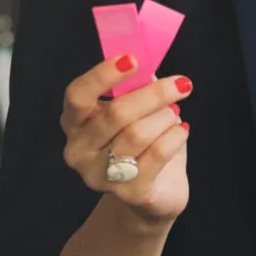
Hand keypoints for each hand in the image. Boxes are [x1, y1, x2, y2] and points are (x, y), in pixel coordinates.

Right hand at [61, 57, 190, 227]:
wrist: (150, 194)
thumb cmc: (141, 143)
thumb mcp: (134, 112)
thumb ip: (134, 88)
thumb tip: (149, 67)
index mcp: (74, 123)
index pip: (77, 95)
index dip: (102, 76)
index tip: (132, 60)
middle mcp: (79, 150)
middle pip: (115, 114)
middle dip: (154, 95)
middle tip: (181, 83)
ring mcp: (100, 176)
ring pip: (137, 134)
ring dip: (165, 117)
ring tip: (175, 114)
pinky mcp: (129, 193)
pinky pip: (157, 154)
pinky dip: (175, 136)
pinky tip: (180, 132)